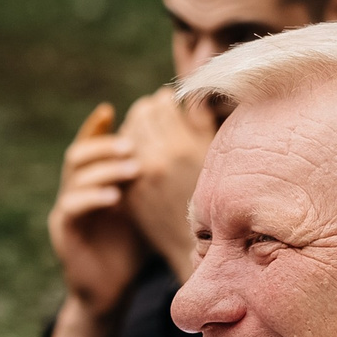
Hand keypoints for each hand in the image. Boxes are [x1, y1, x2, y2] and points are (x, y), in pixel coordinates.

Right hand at [48, 101, 149, 323]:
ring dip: (103, 169)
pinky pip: (71, 206)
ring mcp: (65, 211)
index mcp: (90, 181)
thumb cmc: (133, 247)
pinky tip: (115, 198)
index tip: (115, 110)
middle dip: (103, 145)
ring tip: (131, 168)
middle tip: (131, 144)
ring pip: (74, 177)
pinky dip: (92, 198)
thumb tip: (184, 144)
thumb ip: (152, 178)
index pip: (89, 146)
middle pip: (77, 154)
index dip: (97, 127)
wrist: (112, 289)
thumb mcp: (145, 206)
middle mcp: (73, 191)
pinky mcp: (63, 232)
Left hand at [116, 87, 213, 279]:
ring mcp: (139, 177)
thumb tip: (191, 95)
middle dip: (149, 111)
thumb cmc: (216, 194)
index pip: (161, 102)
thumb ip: (202, 122)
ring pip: (127, 132)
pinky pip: (120, 157)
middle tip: (159, 118)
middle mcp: (156, 159)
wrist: (200, 241)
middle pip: (140, 113)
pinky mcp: (129, 190)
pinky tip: (141, 155)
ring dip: (136, 129)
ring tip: (150, 136)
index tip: (173, 106)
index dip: (167, 100)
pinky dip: (128, 151)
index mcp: (181, 147)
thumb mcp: (215, 156)